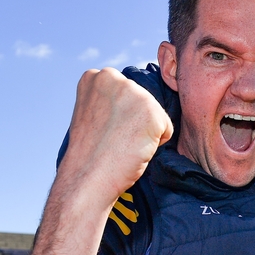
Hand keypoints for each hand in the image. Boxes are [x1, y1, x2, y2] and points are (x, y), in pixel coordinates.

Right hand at [60, 68, 173, 206]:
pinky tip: (133, 149)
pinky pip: (167, 129)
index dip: (119, 115)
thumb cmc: (90, 153)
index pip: (126, 92)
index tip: (104, 128)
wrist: (87, 178)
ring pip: (154, 114)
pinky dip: (155, 144)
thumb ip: (110, 100)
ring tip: (122, 144)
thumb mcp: (92, 112)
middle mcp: (114, 77)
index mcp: (96, 76)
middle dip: (134, 121)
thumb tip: (134, 103)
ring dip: (145, 132)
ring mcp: (133, 93)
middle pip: (143, 100)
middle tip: (113, 139)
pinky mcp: (152, 111)